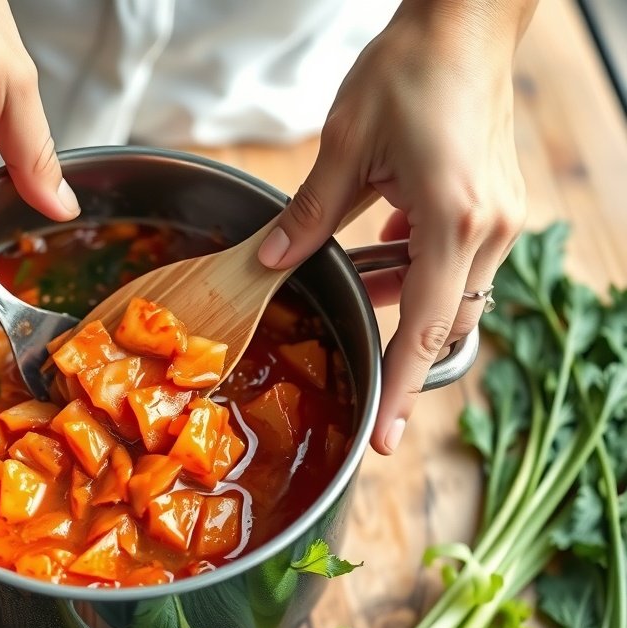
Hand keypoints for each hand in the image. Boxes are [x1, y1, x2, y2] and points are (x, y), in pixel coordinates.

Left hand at [257, 0, 535, 454]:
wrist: (466, 20)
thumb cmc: (409, 70)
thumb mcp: (345, 146)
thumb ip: (309, 216)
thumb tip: (271, 264)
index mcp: (453, 219)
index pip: (426, 328)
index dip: (400, 388)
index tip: (385, 438)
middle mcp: (490, 228)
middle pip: (444, 320)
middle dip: (398, 344)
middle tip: (356, 362)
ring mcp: (503, 216)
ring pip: (452, 292)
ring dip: (404, 298)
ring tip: (355, 278)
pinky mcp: (500, 203)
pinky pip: (458, 259)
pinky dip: (419, 265)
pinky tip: (383, 238)